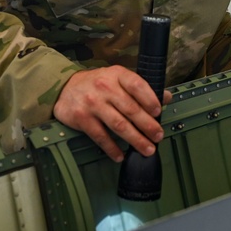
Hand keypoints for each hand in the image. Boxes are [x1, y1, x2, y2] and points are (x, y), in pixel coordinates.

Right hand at [53, 66, 171, 161]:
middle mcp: (105, 87)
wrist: (65, 87)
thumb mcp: (118, 78)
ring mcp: (93, 103)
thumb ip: (141, 88)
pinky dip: (112, 148)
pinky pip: (101, 136)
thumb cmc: (98, 83)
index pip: (137, 85)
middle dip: (147, 125)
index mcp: (117, 75)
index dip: (150, 99)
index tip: (158, 112)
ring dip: (135, 139)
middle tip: (158, 136)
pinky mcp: (82, 118)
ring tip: (147, 149)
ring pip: (118, 125)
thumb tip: (166, 97)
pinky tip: (120, 155)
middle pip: (131, 109)